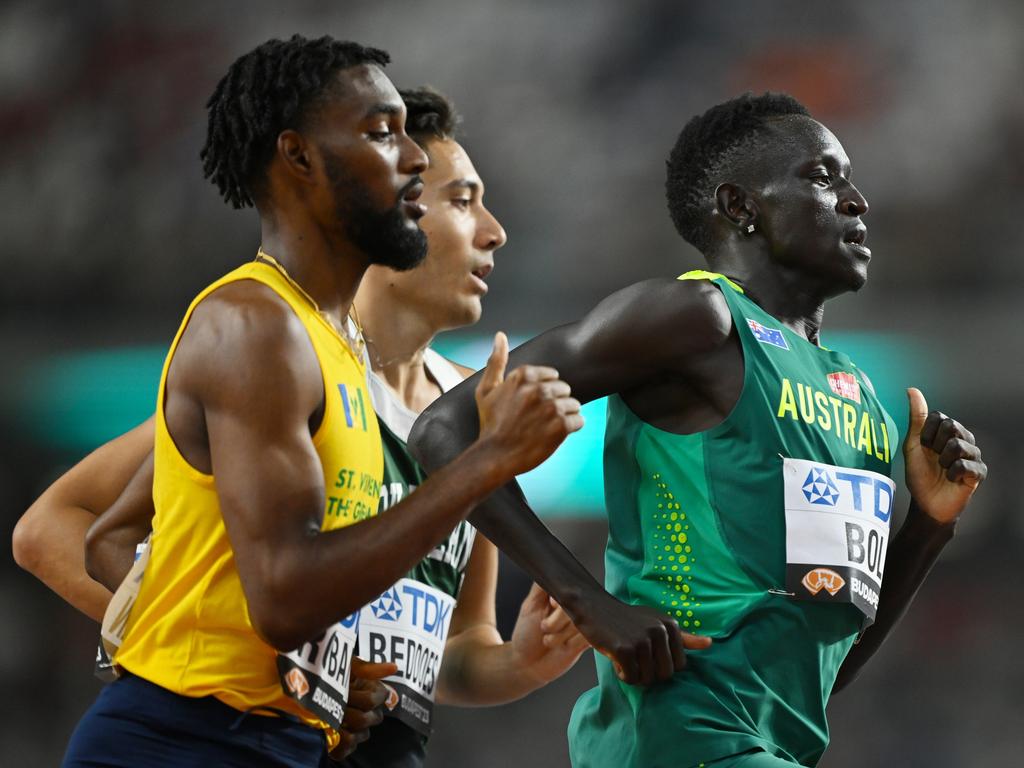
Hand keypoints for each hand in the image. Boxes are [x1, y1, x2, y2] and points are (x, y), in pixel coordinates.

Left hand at [329, 658, 397, 759]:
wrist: (316, 688)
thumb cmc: (337, 674)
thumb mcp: (350, 667)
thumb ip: (369, 669)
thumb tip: (394, 668)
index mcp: (376, 695)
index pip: (370, 701)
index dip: (354, 696)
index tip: (344, 688)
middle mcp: (372, 714)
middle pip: (363, 720)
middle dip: (344, 710)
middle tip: (331, 702)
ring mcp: (362, 730)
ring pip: (356, 735)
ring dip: (339, 724)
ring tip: (327, 714)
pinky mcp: (349, 744)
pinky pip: (347, 748)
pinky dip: (337, 741)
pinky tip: (328, 730)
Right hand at [475, 332, 583, 475]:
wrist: (495, 455)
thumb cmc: (491, 424)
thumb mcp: (486, 390)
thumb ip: (496, 361)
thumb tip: (500, 336)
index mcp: (523, 377)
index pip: (551, 375)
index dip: (545, 391)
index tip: (535, 404)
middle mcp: (538, 389)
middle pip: (564, 389)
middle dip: (556, 402)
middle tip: (540, 418)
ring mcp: (551, 407)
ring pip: (574, 404)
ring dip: (565, 415)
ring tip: (548, 427)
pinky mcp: (561, 426)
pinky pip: (579, 420)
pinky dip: (571, 428)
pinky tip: (556, 434)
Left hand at [510, 583, 589, 685]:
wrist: (526, 663)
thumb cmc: (526, 632)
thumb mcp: (530, 605)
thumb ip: (541, 586)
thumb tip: (550, 566)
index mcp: (562, 595)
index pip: (571, 587)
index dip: (562, 597)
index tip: (551, 604)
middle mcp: (574, 607)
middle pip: (576, 605)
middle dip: (557, 619)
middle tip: (543, 627)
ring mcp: (582, 624)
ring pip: (581, 622)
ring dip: (561, 634)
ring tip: (549, 640)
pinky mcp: (588, 641)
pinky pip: (588, 636)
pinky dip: (572, 641)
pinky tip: (563, 646)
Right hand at [570, 592, 710, 685]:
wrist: (593, 607)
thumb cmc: (626, 619)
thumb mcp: (657, 622)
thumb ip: (684, 637)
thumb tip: (710, 644)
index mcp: (671, 625)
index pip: (678, 666)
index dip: (661, 666)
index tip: (647, 654)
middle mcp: (660, 631)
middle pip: (665, 675)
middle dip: (648, 673)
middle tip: (634, 658)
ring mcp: (642, 640)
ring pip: (647, 679)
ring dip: (634, 674)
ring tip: (624, 656)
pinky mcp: (624, 649)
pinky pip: (631, 678)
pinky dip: (623, 675)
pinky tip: (615, 659)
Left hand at [904, 387, 986, 523]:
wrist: (926, 503)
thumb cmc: (919, 474)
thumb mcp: (913, 444)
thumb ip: (916, 418)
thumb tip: (912, 389)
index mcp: (948, 432)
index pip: (939, 416)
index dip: (926, 433)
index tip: (923, 447)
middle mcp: (964, 439)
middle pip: (951, 426)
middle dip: (935, 444)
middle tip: (934, 458)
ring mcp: (974, 455)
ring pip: (957, 445)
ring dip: (942, 460)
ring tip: (942, 469)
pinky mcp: (979, 472)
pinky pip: (964, 465)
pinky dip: (951, 474)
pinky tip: (951, 479)